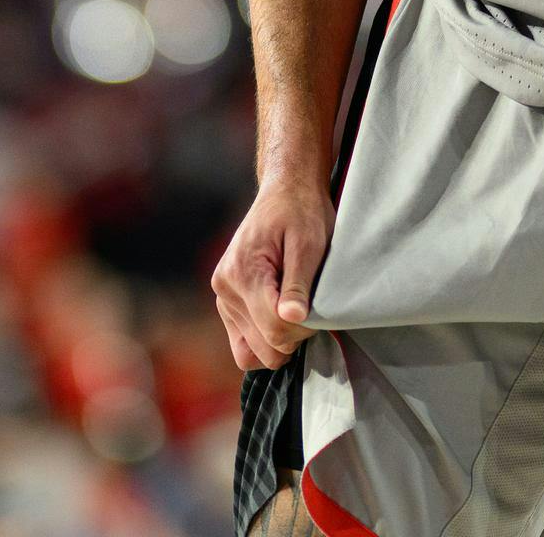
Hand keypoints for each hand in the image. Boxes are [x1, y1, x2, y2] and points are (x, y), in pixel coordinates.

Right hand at [210, 175, 334, 371]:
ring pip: (251, 352)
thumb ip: (299, 283)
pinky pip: (243, 343)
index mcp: (244, 272)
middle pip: (264, 347)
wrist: (285, 190)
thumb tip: (293, 318)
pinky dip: (263, 339)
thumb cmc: (301, 211)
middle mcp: (225, 288)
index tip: (321, 306)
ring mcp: (223, 298)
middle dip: (293, 335)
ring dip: (278, 340)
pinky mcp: (226, 303)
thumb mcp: (308, 242)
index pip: (276, 328)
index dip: (305, 326)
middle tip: (311, 306)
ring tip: (296, 309)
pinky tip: (282, 316)